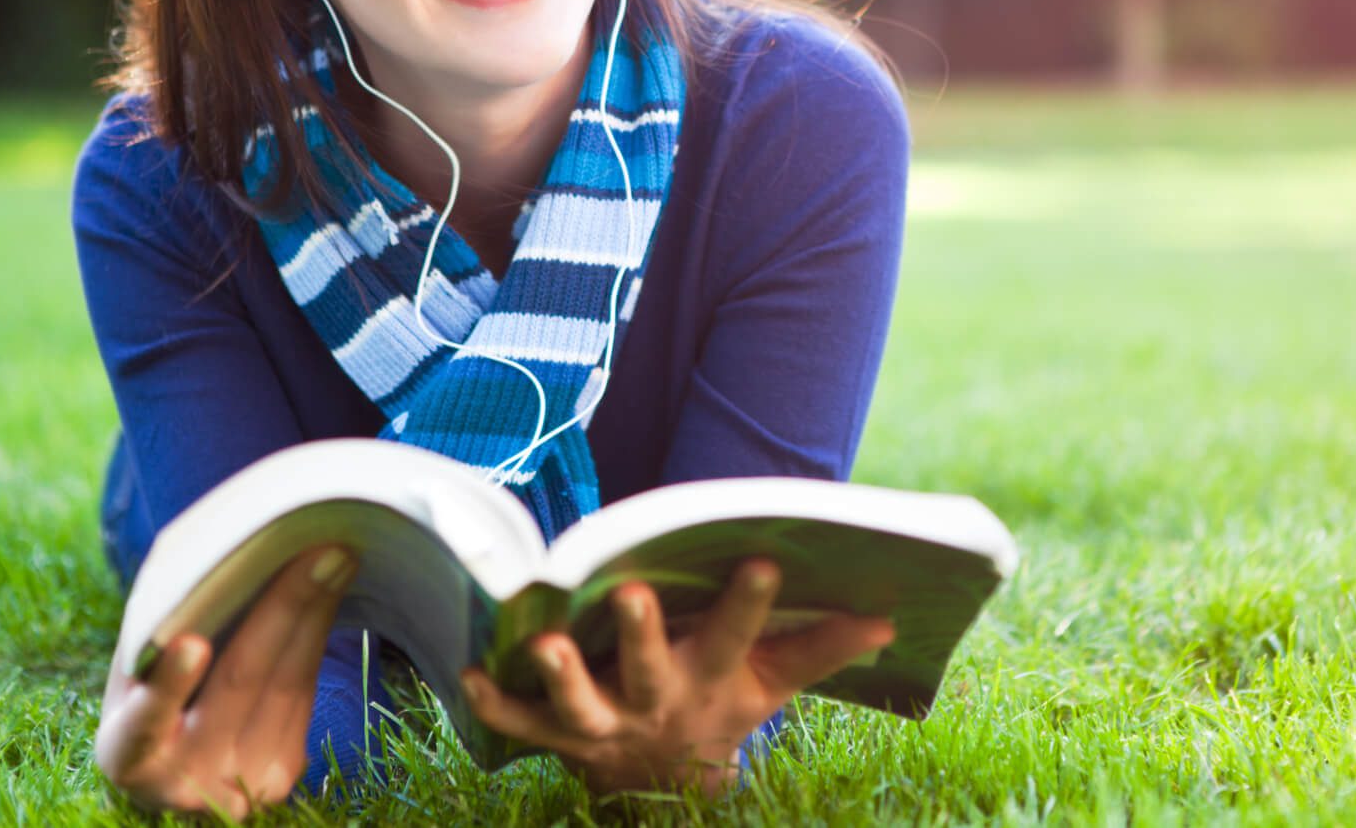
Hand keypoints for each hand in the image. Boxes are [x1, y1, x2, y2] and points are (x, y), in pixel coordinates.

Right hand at [94, 544, 359, 816]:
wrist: (177, 770)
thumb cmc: (149, 699)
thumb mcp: (134, 679)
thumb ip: (158, 635)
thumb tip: (222, 553)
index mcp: (128, 754)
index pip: (145, 724)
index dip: (170, 686)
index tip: (193, 643)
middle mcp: (183, 780)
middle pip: (240, 683)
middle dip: (285, 609)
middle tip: (320, 552)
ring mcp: (240, 784)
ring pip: (287, 685)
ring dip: (317, 614)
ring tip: (338, 560)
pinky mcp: (281, 774)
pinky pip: (304, 695)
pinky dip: (315, 638)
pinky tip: (329, 596)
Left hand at [458, 558, 894, 797]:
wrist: (667, 795)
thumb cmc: (721, 711)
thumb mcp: (771, 684)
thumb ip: (822, 647)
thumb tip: (888, 616)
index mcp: (713, 682)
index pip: (740, 637)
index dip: (749, 603)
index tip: (764, 559)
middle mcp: (657, 704)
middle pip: (650, 669)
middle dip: (642, 635)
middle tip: (632, 594)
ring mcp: (604, 726)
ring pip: (578, 705)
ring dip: (560, 677)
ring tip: (543, 644)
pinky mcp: (558, 740)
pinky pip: (522, 727)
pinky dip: (496, 704)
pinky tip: (468, 674)